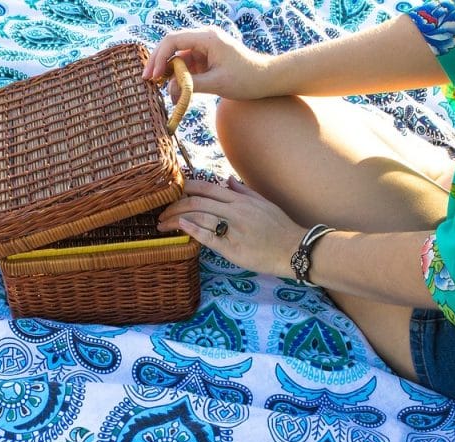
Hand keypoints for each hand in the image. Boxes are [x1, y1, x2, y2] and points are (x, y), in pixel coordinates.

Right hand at [141, 28, 271, 100]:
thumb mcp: (217, 84)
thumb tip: (169, 89)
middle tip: (147, 81)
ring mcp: (204, 48)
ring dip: (168, 73)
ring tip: (161, 91)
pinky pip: (186, 65)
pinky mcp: (206, 58)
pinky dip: (179, 78)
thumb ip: (191, 85)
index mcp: (207, 38)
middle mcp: (204, 38)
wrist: (266, 79)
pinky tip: (175, 92)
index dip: (158, 57)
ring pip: (177, 57)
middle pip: (171, 46)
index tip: (152, 75)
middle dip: (158, 63)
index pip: (173, 40)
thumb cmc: (246, 79)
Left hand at [157, 177, 304, 278]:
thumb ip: (243, 191)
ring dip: (176, 219)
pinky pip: (208, 236)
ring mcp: (233, 228)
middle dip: (174, 206)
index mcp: (240, 199)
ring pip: (198, 217)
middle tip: (160, 213)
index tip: (171, 192)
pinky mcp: (232, 248)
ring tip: (162, 224)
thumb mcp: (263, 203)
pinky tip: (179, 226)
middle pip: (196, 201)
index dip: (184, 188)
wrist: (294, 249)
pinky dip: (192, 229)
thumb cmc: (280, 228)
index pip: (206, 187)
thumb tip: (227, 180)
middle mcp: (234, 210)